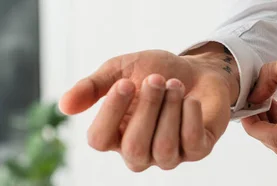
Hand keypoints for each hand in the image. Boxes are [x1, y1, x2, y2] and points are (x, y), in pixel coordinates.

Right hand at [60, 42, 239, 170]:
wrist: (198, 69)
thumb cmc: (156, 71)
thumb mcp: (121, 70)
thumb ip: (93, 86)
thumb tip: (64, 106)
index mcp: (114, 134)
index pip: (99, 140)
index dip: (110, 112)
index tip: (126, 82)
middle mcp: (139, 152)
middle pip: (134, 147)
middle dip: (147, 108)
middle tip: (156, 79)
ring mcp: (169, 155)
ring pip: (164, 149)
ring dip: (170, 110)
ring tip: (175, 85)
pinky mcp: (198, 150)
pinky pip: (193, 144)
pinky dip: (191, 116)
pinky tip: (190, 98)